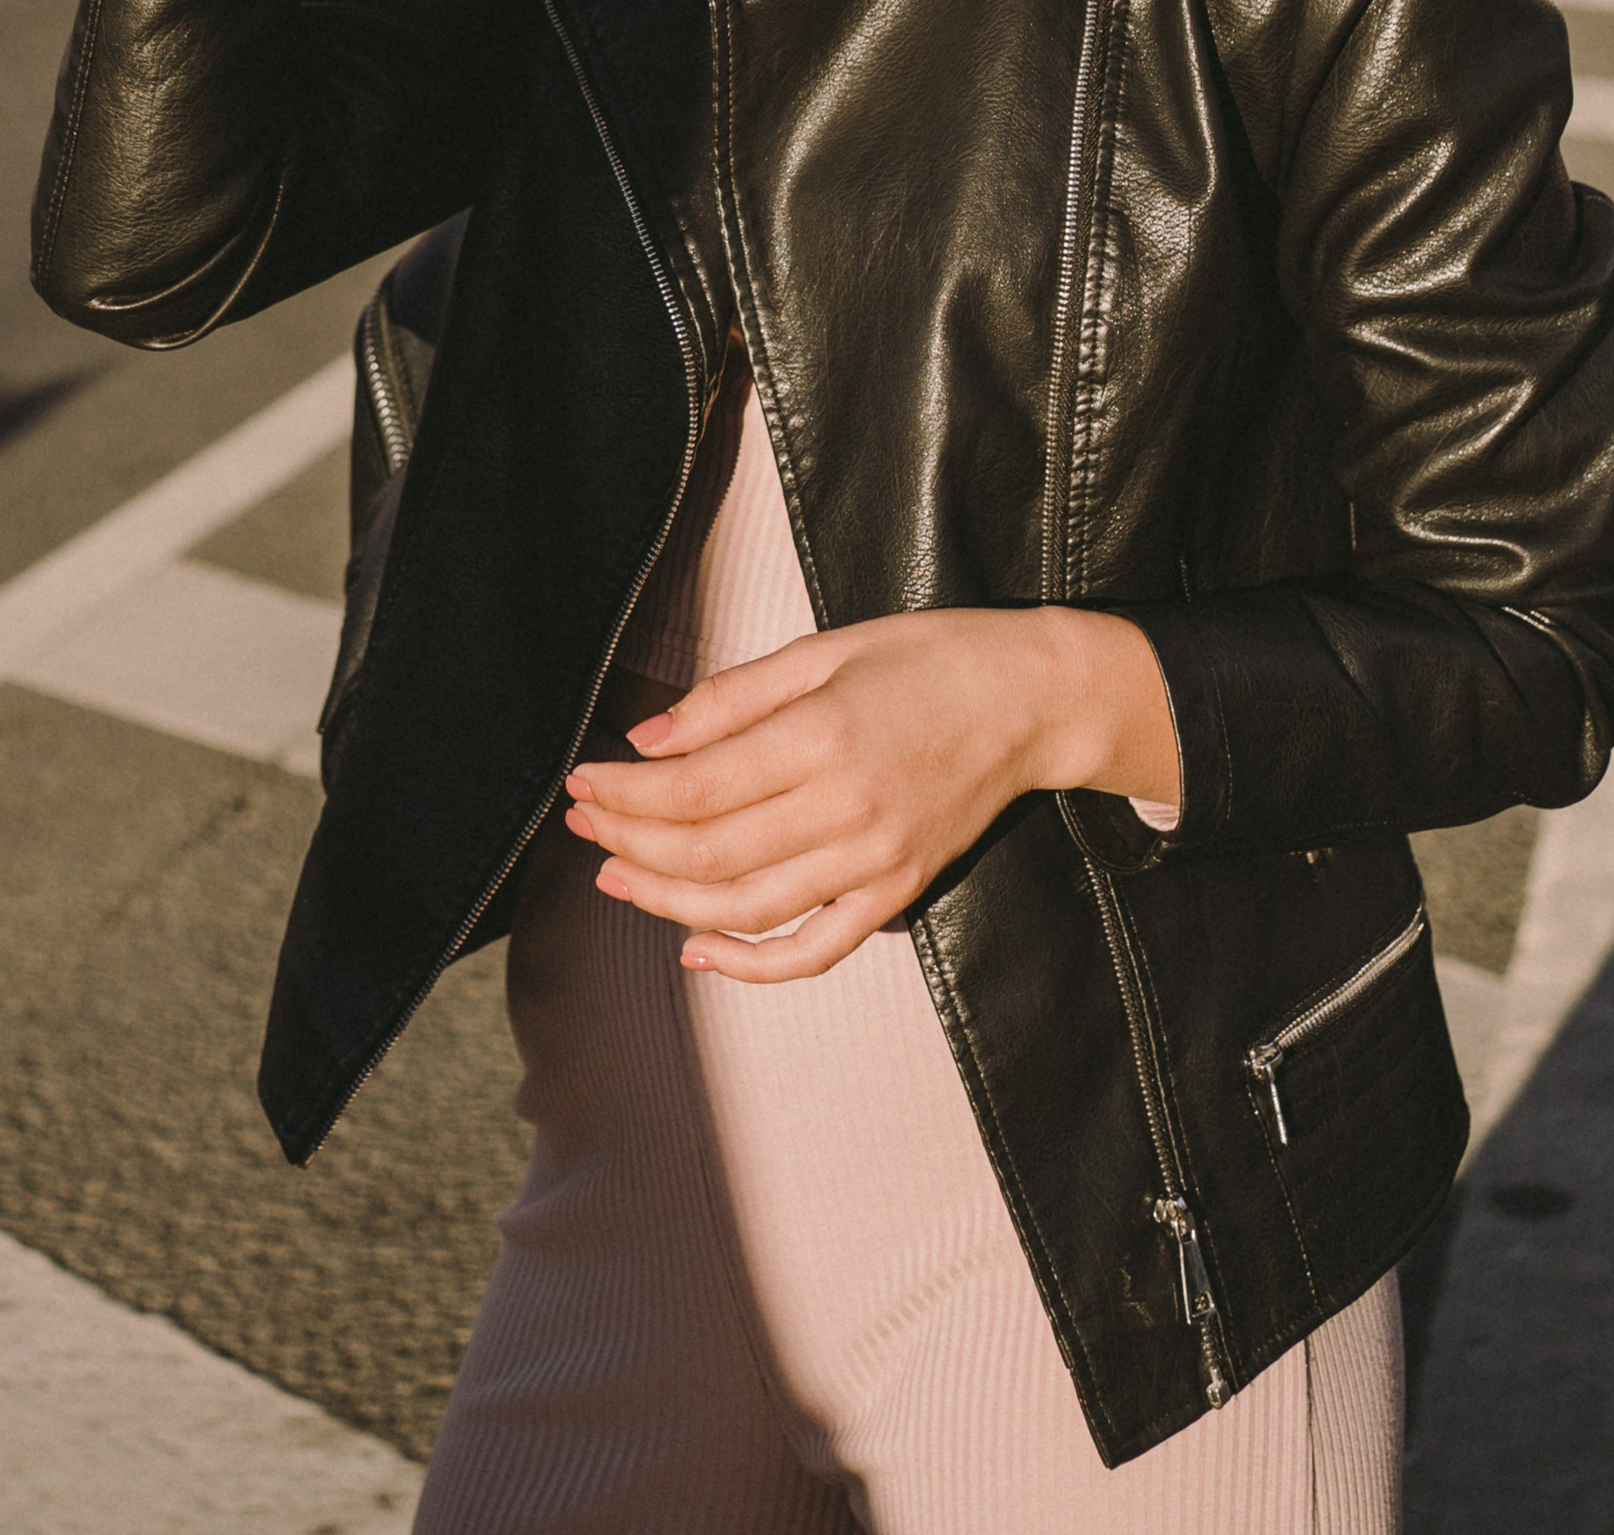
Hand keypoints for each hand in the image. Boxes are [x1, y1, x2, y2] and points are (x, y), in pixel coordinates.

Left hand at [565, 606, 1179, 983]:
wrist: (1032, 700)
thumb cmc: (927, 658)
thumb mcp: (824, 649)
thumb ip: (730, 698)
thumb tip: (646, 740)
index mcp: (824, 737)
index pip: (694, 789)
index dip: (624, 794)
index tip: (582, 781)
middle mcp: (847, 810)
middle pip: (708, 854)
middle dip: (630, 842)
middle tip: (583, 824)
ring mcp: (874, 862)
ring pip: (746, 909)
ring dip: (667, 901)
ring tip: (618, 877)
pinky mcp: (896, 893)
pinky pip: (813, 950)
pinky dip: (749, 964)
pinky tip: (697, 950)